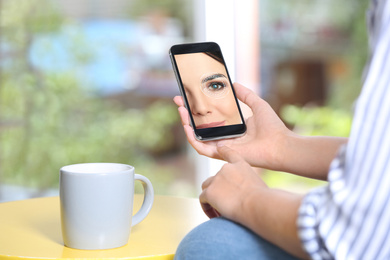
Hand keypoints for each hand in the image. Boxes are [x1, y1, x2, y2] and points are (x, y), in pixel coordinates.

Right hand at [173, 82, 289, 169]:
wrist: (280, 144)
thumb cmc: (272, 128)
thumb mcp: (257, 104)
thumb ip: (246, 95)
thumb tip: (234, 84)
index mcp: (230, 128)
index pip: (208, 118)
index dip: (197, 108)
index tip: (188, 96)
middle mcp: (223, 137)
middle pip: (199, 127)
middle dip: (187, 114)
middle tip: (179, 101)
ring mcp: (221, 146)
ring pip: (196, 137)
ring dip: (186, 125)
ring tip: (181, 111)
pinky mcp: (221, 153)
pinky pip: (201, 148)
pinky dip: (192, 138)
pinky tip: (187, 126)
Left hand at [199, 145, 266, 219]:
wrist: (257, 204)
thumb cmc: (263, 200)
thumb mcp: (259, 186)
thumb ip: (248, 185)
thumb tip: (246, 196)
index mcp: (241, 165)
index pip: (229, 153)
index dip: (223, 150)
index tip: (219, 147)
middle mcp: (226, 168)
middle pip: (215, 178)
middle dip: (218, 191)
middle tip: (226, 206)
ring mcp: (216, 179)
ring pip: (206, 189)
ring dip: (211, 200)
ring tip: (220, 213)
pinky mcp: (209, 191)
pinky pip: (203, 200)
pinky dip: (207, 208)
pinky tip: (216, 217)